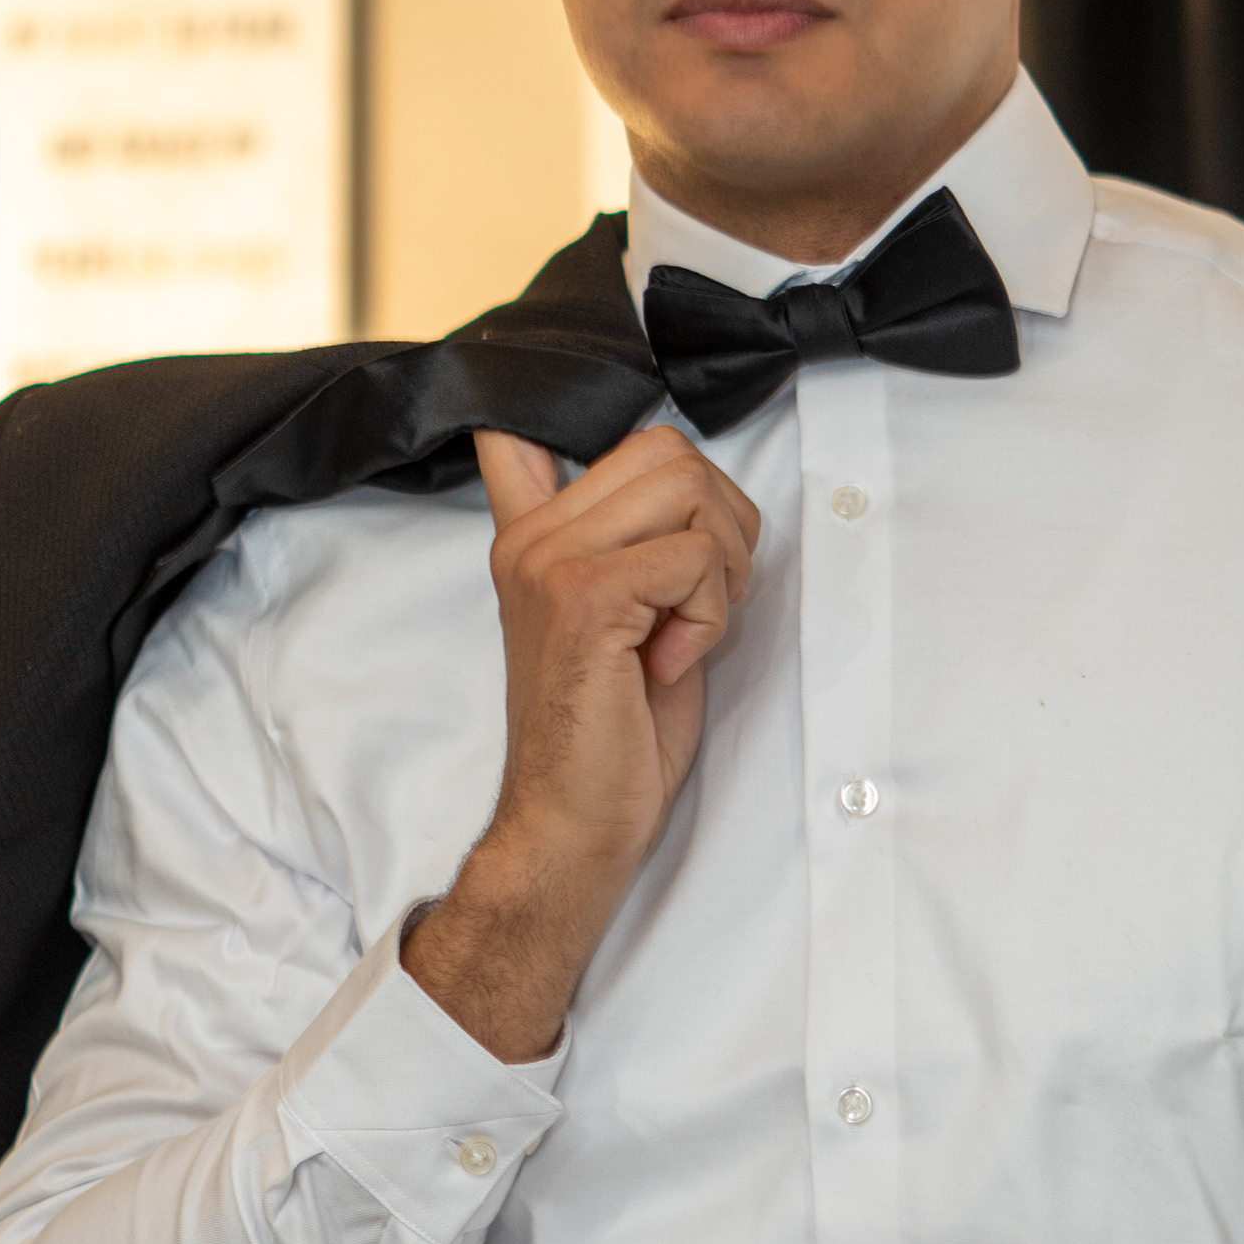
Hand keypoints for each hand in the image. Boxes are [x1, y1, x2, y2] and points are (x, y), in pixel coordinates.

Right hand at [401, 422, 759, 1061]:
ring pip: (688, 488)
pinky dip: (712, 611)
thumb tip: (674, 469)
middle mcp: (530, 536)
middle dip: (718, 520)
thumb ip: (623, 539)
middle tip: (699, 598)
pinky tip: (674, 659)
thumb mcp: (621, 613)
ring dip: (720, 564)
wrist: (572, 824)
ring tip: (687, 627)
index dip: (596, 420)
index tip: (634, 478)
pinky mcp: (584, 597)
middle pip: (666, 448)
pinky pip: (694, 555)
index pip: (523, 425)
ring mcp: (550, 561)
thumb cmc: (611, 732)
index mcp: (531, 533)